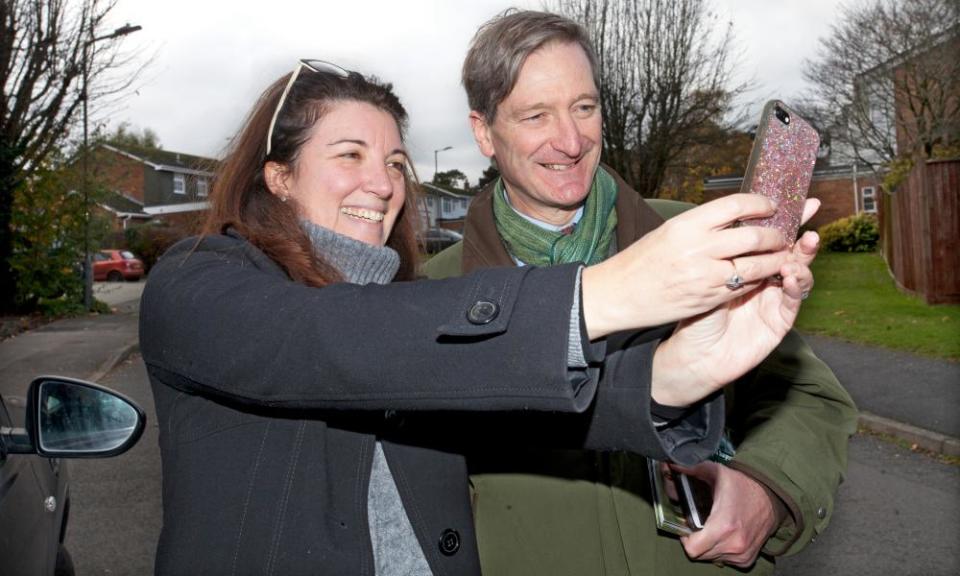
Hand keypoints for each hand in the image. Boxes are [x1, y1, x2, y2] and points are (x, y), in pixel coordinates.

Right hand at [582, 194, 790, 338]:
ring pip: (755, 265)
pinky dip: (757, 280)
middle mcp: (698, 248)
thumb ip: (702, 226)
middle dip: (776, 236)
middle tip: (783, 235)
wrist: (617, 294)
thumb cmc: (640, 261)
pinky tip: (760, 276)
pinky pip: (743, 287)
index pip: (737, 205)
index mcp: (687, 224)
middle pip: (754, 236)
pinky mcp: (708, 299)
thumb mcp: (668, 232)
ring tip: (781, 256)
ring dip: (775, 261)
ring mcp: (705, 276)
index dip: (761, 203)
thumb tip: (736, 217)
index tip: (772, 205)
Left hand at [650, 199, 818, 405]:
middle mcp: (763, 280)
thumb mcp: (705, 278)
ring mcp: (773, 300)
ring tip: (802, 246)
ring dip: (803, 258)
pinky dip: (795, 285)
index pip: (769, 239)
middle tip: (809, 216)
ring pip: (798, 273)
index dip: (785, 220)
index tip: (798, 200)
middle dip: (801, 234)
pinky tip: (790, 275)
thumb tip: (737, 222)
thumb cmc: (693, 316)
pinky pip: (792, 300)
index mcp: (746, 266)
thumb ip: (725, 255)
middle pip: (789, 252)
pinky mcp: (779, 321)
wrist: (692, 356)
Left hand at [674, 462, 786, 567]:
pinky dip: (720, 551)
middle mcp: (734, 543)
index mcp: (724, 525)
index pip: (693, 548)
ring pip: (712, 558)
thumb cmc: (743, 485)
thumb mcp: (715, 472)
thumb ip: (690, 470)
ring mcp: (742, 554)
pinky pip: (725, 561)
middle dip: (695, 541)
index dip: (685, 538)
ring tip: (711, 529)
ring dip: (708, 547)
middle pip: (700, 554)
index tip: (686, 528)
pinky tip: (723, 536)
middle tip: (698, 526)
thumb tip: (671, 465)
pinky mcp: (747, 559)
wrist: (771, 497)